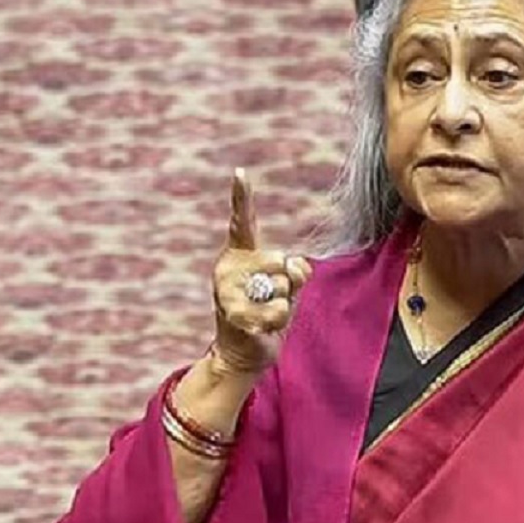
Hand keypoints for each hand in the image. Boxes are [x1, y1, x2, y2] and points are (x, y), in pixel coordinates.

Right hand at [209, 168, 311, 375]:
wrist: (245, 350)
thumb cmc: (267, 311)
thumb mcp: (289, 286)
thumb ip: (296, 269)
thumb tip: (294, 267)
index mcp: (239, 254)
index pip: (243, 221)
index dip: (242, 196)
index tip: (240, 172)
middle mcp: (228, 267)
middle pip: (278, 259)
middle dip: (288, 281)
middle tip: (273, 296)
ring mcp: (227, 290)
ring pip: (280, 287)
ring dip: (284, 304)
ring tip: (266, 312)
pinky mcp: (232, 314)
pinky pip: (275, 311)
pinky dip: (279, 320)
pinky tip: (263, 326)